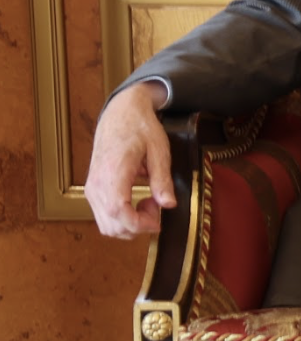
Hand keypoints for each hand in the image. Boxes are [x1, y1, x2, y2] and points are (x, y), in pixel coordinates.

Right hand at [84, 81, 175, 237]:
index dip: (139, 224)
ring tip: (149, 203)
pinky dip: (123, 218)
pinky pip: (104, 216)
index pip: (118, 212)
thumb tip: (169, 204)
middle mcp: (97, 183)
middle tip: (157, 205)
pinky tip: (138, 202)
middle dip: (138, 226)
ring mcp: (92, 188)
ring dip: (131, 224)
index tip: (158, 219)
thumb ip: (162, 179)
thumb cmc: (140, 128)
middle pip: (111, 225)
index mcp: (113, 172)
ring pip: (106, 225)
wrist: (120, 113)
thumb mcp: (159, 150)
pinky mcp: (93, 189)